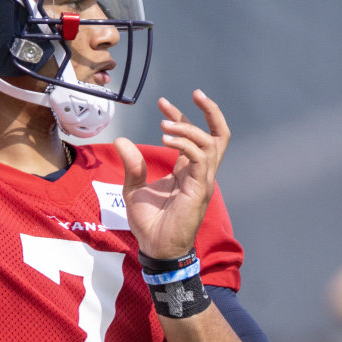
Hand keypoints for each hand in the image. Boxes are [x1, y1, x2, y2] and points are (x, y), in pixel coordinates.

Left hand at [114, 90, 228, 259]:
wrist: (154, 247)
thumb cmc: (148, 223)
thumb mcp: (133, 187)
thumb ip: (132, 164)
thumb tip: (121, 140)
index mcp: (187, 171)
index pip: (194, 136)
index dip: (182, 116)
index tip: (163, 102)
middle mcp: (199, 173)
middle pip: (219, 136)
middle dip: (211, 112)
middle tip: (195, 94)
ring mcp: (202, 180)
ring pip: (210, 143)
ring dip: (189, 128)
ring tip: (165, 123)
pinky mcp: (199, 189)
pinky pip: (200, 158)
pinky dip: (185, 143)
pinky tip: (166, 138)